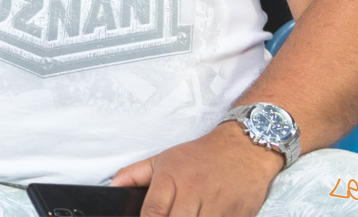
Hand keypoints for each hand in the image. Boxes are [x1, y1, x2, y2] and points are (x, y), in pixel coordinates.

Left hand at [111, 121, 280, 216]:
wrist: (244, 148)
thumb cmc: (201, 156)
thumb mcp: (164, 158)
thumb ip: (135, 174)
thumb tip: (113, 187)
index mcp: (172, 176)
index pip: (153, 211)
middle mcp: (194, 190)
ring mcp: (218, 205)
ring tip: (187, 216)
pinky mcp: (238, 215)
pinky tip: (204, 216)